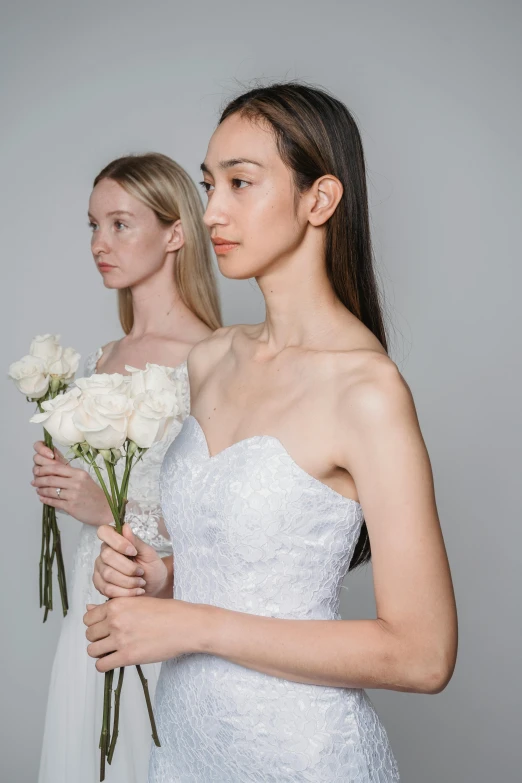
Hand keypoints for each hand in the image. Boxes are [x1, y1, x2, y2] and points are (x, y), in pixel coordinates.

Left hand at [31, 441, 112, 525]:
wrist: (106, 509)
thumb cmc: (95, 494)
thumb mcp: (85, 479)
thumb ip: (70, 474)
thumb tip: (53, 468)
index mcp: (80, 473)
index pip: (57, 468)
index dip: (44, 469)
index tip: (37, 471)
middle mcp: (76, 483)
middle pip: (51, 479)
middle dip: (39, 480)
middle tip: (34, 481)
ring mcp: (73, 495)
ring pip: (51, 490)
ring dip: (41, 490)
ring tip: (38, 490)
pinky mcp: (71, 507)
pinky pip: (54, 502)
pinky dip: (45, 500)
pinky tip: (42, 498)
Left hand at [84, 596, 208, 670]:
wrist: (186, 625)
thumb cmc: (167, 612)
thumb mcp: (138, 601)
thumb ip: (113, 606)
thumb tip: (89, 607)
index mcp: (117, 604)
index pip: (88, 617)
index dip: (95, 624)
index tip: (104, 628)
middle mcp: (115, 620)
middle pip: (89, 634)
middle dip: (98, 638)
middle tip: (111, 640)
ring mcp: (121, 639)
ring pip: (92, 650)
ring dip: (100, 652)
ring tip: (113, 650)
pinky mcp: (128, 656)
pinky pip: (102, 665)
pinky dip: (105, 665)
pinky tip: (116, 660)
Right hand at [94, 523, 169, 598]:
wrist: (154, 586)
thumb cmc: (152, 567)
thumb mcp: (148, 553)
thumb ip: (135, 541)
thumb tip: (125, 526)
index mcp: (114, 541)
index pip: (104, 531)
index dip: (117, 542)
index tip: (133, 552)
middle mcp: (104, 553)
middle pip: (107, 556)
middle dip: (128, 567)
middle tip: (141, 572)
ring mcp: (99, 569)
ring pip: (108, 574)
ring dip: (128, 581)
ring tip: (140, 583)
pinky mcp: (100, 585)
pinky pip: (108, 589)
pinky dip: (125, 592)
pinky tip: (136, 591)